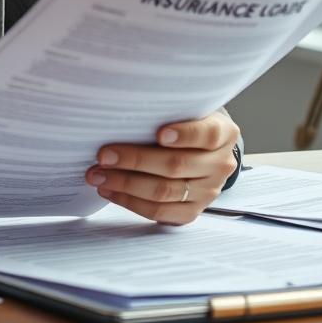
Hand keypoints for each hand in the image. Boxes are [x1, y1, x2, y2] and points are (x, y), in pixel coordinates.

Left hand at [85, 111, 239, 224]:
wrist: (201, 151)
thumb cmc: (183, 124)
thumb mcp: (185, 111)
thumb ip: (166, 111)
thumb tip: (121, 112)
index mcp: (223, 133)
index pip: (207, 134)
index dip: (184, 134)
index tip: (159, 134)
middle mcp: (220, 164)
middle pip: (176, 165)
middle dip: (135, 160)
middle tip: (103, 155)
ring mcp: (208, 191)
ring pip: (164, 191)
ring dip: (125, 184)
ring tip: (98, 175)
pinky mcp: (192, 211)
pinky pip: (159, 212)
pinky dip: (130, 201)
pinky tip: (109, 190)